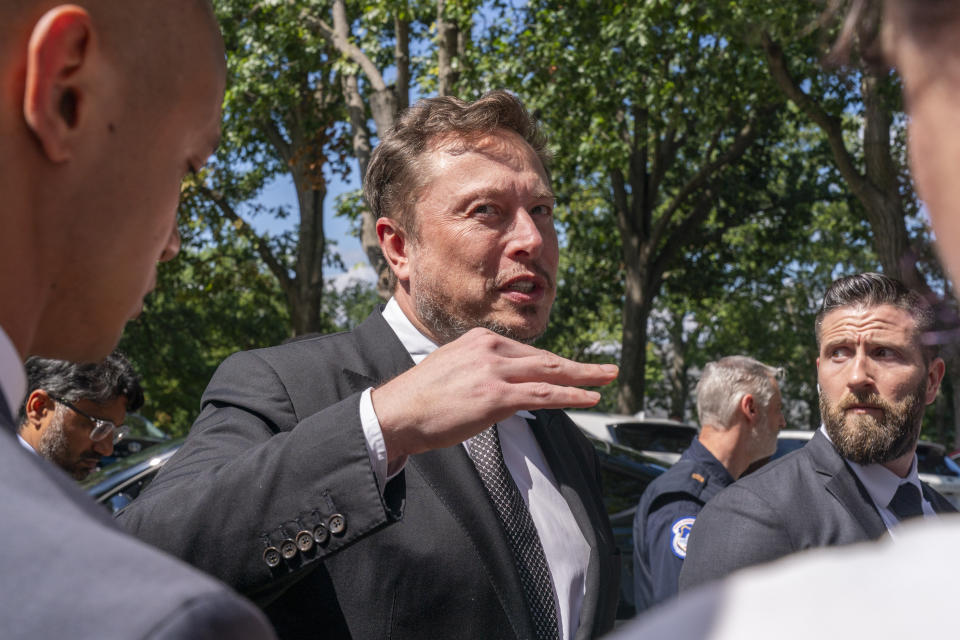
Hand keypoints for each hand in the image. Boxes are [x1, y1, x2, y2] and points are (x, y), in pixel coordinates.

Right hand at [371, 327, 617, 461]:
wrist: (396, 413)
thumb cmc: (420, 400)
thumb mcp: (453, 371)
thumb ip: (480, 372)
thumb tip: (502, 388)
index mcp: (479, 340)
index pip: (527, 354)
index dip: (555, 365)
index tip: (573, 372)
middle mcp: (489, 349)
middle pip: (545, 358)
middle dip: (580, 366)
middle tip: (607, 371)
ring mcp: (494, 371)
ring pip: (550, 373)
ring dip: (584, 378)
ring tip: (607, 381)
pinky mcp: (495, 396)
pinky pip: (543, 395)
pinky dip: (570, 395)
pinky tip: (588, 398)